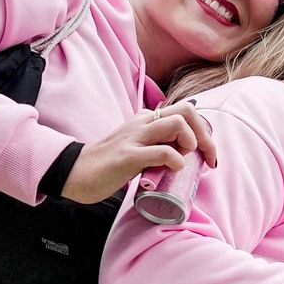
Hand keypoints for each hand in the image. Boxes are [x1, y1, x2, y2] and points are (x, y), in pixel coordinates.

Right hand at [58, 103, 218, 205]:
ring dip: (191, 143)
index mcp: (146, 119)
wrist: (75, 172)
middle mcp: (143, 122)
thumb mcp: (137, 147)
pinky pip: (161, 151)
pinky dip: (175, 161)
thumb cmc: (109, 164)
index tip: (208, 157)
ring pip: (177, 124)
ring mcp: (135, 137)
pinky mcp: (128, 156)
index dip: (204, 133)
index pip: (186, 112)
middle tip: (206, 159)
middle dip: (205, 135)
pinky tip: (172, 170)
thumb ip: (156, 146)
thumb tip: (183, 157)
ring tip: (185, 162)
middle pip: (187, 111)